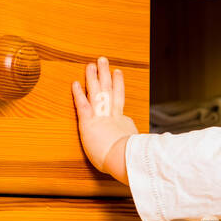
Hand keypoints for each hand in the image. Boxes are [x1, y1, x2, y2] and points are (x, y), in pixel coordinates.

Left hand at [71, 58, 137, 180]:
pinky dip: (79, 94)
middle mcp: (112, 116)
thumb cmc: (130, 160)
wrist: (124, 160)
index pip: (119, 100)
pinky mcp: (88, 123)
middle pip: (108, 90)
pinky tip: (75, 82)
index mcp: (123, 122)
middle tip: (103, 60)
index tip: (117, 73)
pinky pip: (82, 106)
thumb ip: (137, 142)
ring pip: (97, 93)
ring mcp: (100, 118)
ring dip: (93, 77)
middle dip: (105, 74)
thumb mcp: (136, 149)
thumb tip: (146, 144)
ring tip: (91, 64)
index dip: (118, 85)